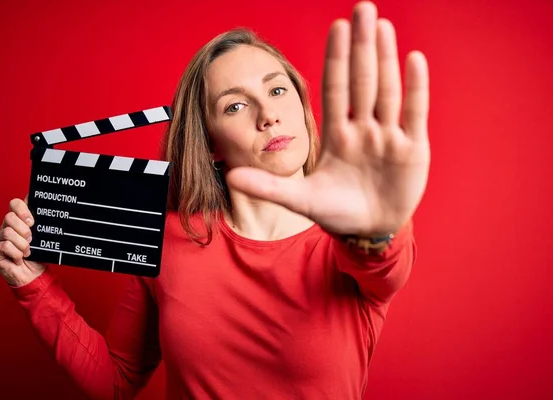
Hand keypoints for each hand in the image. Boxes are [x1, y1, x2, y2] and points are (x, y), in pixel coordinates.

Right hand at [0, 195, 45, 286]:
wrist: (33, 275)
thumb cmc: (38, 256)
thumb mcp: (42, 237)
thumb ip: (41, 224)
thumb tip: (46, 207)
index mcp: (19, 221)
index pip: (15, 204)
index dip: (22, 209)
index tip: (32, 221)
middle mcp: (7, 226)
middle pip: (9, 217)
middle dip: (24, 230)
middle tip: (31, 240)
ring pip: (8, 232)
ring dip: (22, 245)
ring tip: (26, 252)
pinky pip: (4, 245)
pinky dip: (16, 253)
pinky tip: (19, 258)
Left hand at [226, 1, 429, 235]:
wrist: (368, 232)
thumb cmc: (336, 212)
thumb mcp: (300, 200)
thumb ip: (268, 186)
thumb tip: (230, 175)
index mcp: (337, 135)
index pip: (335, 89)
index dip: (336, 59)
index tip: (336, 27)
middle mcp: (363, 129)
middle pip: (362, 80)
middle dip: (362, 46)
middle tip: (363, 8)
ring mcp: (388, 137)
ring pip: (387, 90)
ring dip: (386, 58)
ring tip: (382, 25)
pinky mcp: (413, 150)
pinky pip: (414, 114)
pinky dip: (415, 88)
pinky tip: (413, 59)